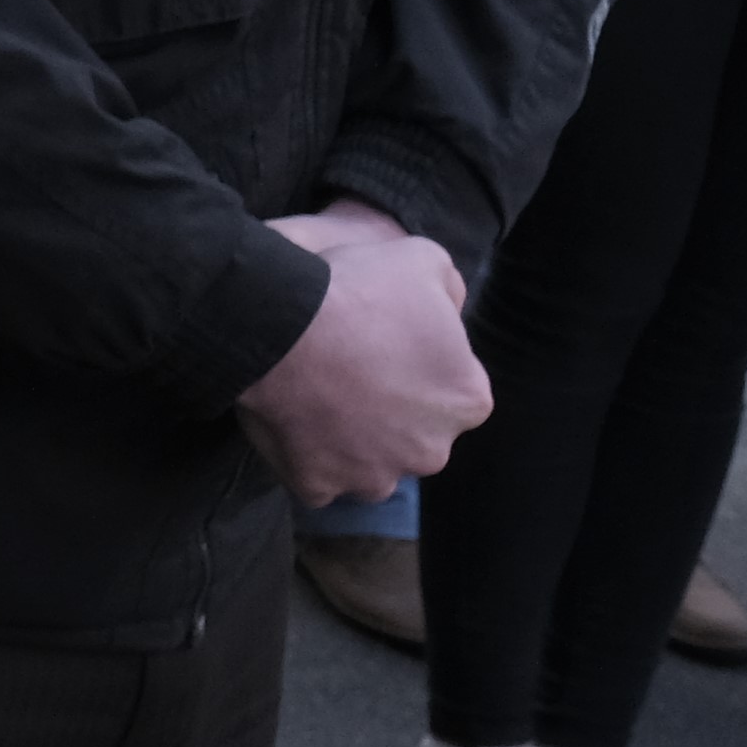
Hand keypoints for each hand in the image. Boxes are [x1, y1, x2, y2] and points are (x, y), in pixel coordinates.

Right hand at [236, 201, 486, 503]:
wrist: (278, 325)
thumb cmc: (355, 291)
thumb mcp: (425, 260)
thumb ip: (449, 290)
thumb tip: (449, 310)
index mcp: (468, 400)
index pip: (455, 386)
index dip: (420, 361)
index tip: (386, 340)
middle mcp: (431, 450)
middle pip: (415, 431)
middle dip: (391, 408)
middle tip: (351, 367)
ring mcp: (373, 477)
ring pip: (371, 462)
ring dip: (354, 439)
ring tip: (319, 396)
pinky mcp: (319, 487)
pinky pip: (317, 478)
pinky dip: (307, 456)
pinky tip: (292, 420)